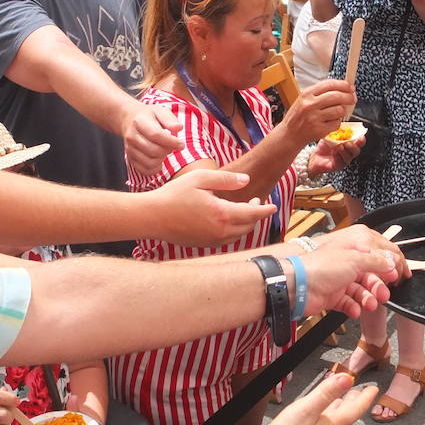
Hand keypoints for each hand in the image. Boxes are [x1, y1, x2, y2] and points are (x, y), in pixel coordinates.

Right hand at [124, 104, 183, 175]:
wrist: (130, 120)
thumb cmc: (149, 116)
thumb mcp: (160, 111)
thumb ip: (170, 119)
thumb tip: (179, 128)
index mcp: (139, 122)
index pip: (156, 135)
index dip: (171, 142)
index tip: (181, 144)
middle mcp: (132, 136)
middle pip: (153, 150)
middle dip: (168, 150)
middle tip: (173, 146)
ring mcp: (130, 149)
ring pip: (149, 162)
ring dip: (162, 160)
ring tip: (165, 152)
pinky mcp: (130, 158)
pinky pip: (144, 170)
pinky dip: (154, 169)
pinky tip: (159, 161)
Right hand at [151, 168, 276, 245]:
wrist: (151, 217)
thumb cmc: (173, 195)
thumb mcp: (200, 179)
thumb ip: (226, 180)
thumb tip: (246, 181)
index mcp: (222, 214)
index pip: (253, 214)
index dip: (265, 210)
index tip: (273, 206)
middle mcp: (219, 231)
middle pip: (248, 226)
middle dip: (256, 215)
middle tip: (255, 201)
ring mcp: (211, 240)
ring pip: (238, 235)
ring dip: (245, 224)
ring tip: (243, 209)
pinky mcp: (203, 244)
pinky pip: (226, 240)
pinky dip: (233, 231)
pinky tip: (227, 220)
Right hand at [236, 373, 379, 424]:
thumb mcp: (308, 408)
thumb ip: (327, 392)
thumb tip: (347, 378)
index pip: (356, 409)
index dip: (366, 397)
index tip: (373, 389)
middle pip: (348, 415)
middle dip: (355, 402)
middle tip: (360, 392)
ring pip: (337, 421)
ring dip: (342, 408)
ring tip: (343, 399)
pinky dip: (328, 415)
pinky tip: (321, 414)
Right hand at [282, 79, 354, 141]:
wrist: (289, 134)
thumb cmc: (298, 116)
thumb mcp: (304, 99)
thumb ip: (320, 93)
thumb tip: (343, 88)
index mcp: (306, 94)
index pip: (330, 84)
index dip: (344, 85)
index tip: (350, 87)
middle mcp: (310, 104)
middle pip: (337, 96)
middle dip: (348, 97)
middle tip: (352, 99)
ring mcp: (314, 118)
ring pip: (339, 110)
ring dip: (342, 112)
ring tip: (336, 113)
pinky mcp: (319, 130)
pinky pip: (336, 123)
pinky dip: (336, 123)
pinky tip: (330, 123)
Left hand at [298, 225, 405, 317]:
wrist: (297, 285)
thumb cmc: (323, 266)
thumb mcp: (356, 260)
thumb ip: (377, 261)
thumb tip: (394, 263)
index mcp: (356, 245)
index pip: (382, 252)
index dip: (394, 263)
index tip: (404, 276)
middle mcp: (350, 261)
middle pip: (373, 274)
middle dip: (380, 285)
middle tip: (384, 294)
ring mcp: (342, 278)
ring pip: (363, 290)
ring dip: (368, 298)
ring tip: (370, 304)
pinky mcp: (335, 295)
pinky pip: (351, 302)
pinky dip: (354, 307)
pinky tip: (354, 309)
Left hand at [310, 134, 362, 173]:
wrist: (315, 156)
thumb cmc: (324, 146)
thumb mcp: (331, 135)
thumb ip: (338, 131)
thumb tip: (340, 124)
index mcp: (349, 143)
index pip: (359, 142)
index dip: (361, 140)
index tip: (361, 137)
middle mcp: (348, 152)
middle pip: (356, 150)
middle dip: (354, 146)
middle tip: (348, 143)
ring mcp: (344, 159)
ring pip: (349, 157)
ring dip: (345, 151)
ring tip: (340, 146)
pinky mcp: (338, 165)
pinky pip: (341, 162)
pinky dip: (338, 156)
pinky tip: (334, 153)